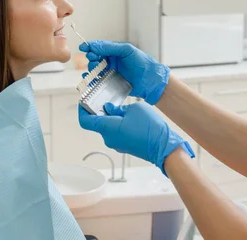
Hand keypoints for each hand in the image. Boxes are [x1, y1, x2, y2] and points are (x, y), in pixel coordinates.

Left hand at [78, 102, 194, 175]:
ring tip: (123, 108)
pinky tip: (129, 117)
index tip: (84, 100)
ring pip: (107, 127)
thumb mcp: (134, 109)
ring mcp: (116, 144)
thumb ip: (118, 107)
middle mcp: (108, 138)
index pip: (85, 120)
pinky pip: (115, 133)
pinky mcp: (124, 146)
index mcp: (107, 128)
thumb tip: (110, 108)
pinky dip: (117, 124)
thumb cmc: (150, 128)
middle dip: (100, 110)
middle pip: (96, 122)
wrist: (164, 148)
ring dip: (111, 117)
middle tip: (107, 99)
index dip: (82, 109)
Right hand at [79, 41, 169, 104]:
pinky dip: (92, 79)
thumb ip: (110, 47)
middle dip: (91, 58)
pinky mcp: (111, 83)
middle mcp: (112, 61)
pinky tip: (90, 79)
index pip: (100, 47)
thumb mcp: (127, 50)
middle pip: (95, 58)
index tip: (83, 47)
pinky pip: (99, 80)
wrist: (151, 81)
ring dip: (91, 68)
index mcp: (116, 51)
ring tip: (93, 69)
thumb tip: (94, 45)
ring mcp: (111, 72)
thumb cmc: (142, 63)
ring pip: (96, 69)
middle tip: (92, 59)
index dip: (90, 47)